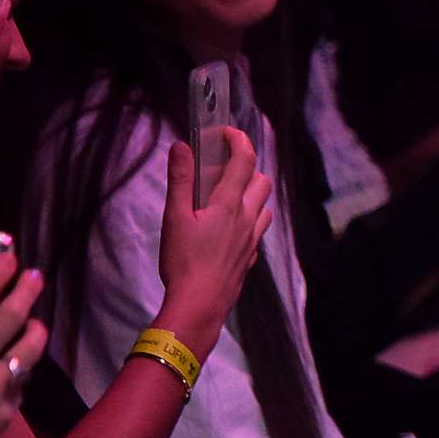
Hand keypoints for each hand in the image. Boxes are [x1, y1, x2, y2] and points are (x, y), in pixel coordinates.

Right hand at [0, 249, 43, 437]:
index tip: (10, 259)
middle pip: (12, 315)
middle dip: (26, 290)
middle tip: (35, 276)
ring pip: (29, 349)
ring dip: (36, 330)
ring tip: (36, 323)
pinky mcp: (6, 410)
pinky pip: (20, 384)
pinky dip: (19, 373)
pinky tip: (17, 369)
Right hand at [150, 122, 275, 349]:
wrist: (200, 305)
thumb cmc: (184, 261)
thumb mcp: (174, 217)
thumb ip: (179, 180)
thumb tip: (181, 146)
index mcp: (229, 204)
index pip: (244, 160)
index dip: (239, 140)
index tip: (225, 132)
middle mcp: (248, 218)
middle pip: (261, 181)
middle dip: (247, 167)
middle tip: (222, 168)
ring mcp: (252, 240)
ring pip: (264, 207)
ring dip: (251, 195)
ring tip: (227, 197)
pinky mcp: (250, 258)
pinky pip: (257, 232)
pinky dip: (248, 221)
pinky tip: (229, 230)